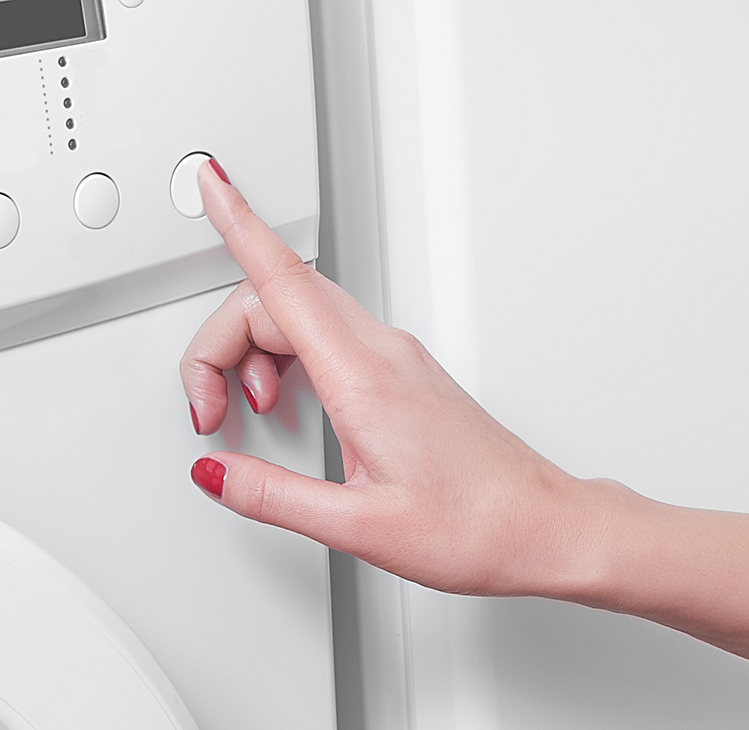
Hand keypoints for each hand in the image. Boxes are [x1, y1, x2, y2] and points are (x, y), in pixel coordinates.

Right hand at [180, 161, 611, 598]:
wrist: (539, 526)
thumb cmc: (474, 524)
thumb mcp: (358, 525)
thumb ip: (274, 496)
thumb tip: (216, 473)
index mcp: (364, 377)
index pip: (283, 279)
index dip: (239, 225)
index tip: (213, 184)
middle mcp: (382, 352)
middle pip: (277, 297)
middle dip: (222, 339)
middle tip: (209, 409)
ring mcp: (395, 357)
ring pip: (301, 314)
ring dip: (255, 351)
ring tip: (250, 415)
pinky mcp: (403, 373)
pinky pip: (328, 337)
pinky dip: (288, 360)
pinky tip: (288, 406)